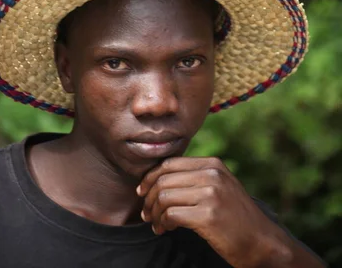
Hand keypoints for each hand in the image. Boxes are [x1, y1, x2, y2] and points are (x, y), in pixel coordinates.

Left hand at [137, 156, 295, 267]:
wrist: (263, 242)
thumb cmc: (237, 217)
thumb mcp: (221, 186)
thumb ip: (197, 177)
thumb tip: (159, 179)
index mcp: (213, 164)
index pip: (170, 163)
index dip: (150, 177)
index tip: (142, 192)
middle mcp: (212, 174)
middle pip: (164, 179)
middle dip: (149, 198)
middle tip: (146, 214)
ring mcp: (211, 194)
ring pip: (164, 196)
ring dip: (155, 213)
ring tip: (157, 224)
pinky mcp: (208, 215)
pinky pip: (171, 214)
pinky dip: (163, 223)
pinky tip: (166, 230)